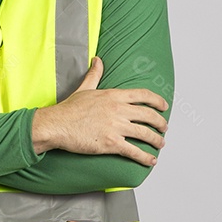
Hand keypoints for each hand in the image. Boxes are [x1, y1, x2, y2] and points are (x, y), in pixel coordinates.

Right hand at [32, 57, 168, 166]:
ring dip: (156, 140)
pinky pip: (133, 151)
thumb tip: (97, 60)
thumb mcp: (84, 88)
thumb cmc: (69, 109)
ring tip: (160, 144)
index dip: (157, 101)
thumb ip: (94, 75)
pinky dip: (145, 157)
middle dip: (160, 122)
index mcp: (114, 95)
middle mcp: (118, 109)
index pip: (143, 95)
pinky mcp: (111, 143)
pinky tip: (151, 160)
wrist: (57, 125)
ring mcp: (116, 127)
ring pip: (145, 133)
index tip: (164, 106)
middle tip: (164, 127)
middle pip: (148, 115)